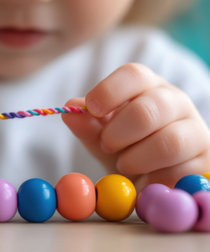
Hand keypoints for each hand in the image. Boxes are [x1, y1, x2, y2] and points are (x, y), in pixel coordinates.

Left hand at [62, 63, 209, 188]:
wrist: (157, 176)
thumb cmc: (128, 147)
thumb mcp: (103, 137)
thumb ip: (88, 126)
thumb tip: (69, 110)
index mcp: (147, 87)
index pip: (133, 75)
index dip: (109, 91)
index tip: (91, 108)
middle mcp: (175, 102)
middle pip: (148, 109)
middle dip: (118, 133)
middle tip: (107, 145)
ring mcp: (195, 130)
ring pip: (168, 142)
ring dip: (136, 159)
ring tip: (124, 165)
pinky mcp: (205, 160)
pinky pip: (181, 171)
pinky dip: (155, 179)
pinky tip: (146, 179)